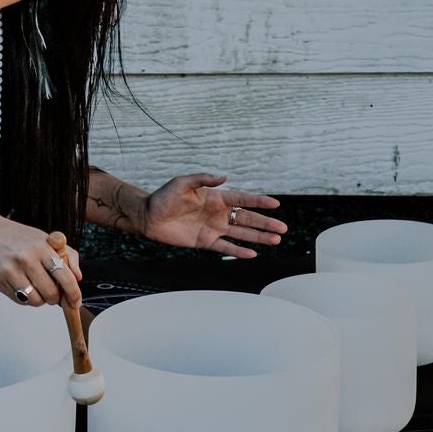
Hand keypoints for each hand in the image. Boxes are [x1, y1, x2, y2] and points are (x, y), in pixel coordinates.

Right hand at [0, 217, 83, 306]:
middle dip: (55, 298)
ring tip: (36, 287)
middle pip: (50, 293)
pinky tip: (22, 285)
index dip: (73, 293)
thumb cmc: (16, 236)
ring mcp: (10, 271)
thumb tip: (78, 277)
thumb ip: (66, 255)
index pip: (64, 276)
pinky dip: (25, 298)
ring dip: (40, 300)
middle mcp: (25, 259)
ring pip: (35, 301)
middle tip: (52, 292)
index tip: (75, 301)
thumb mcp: (43, 238)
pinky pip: (19, 300)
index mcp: (40, 247)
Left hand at [140, 171, 286, 259]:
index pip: (242, 199)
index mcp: (214, 197)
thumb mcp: (182, 183)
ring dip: (258, 237)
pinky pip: (226, 248)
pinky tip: (253, 254)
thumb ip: (202, 179)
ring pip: (241, 234)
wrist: (149, 217)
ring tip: (276, 240)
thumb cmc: (164, 197)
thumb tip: (223, 177)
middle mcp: (217, 213)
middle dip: (265, 223)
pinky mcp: (205, 241)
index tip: (276, 203)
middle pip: (246, 219)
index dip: (258, 201)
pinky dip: (239, 251)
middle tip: (283, 228)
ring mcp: (213, 228)